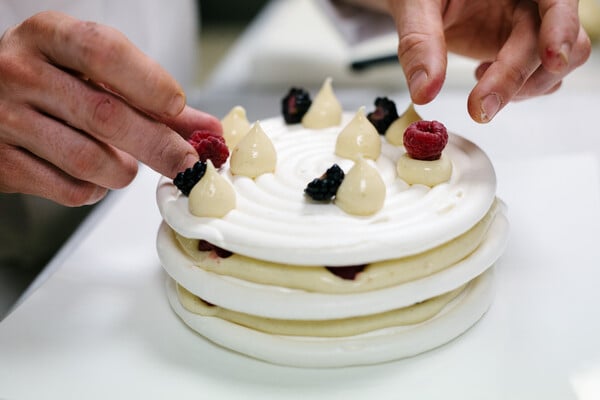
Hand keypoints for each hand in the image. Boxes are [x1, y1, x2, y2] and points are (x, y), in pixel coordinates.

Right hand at [0, 11, 221, 205]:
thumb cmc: (53, 80)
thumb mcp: (93, 72)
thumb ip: (151, 97)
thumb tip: (208, 131)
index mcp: (47, 35)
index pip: (104, 51)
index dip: (150, 83)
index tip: (177, 107)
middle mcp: (19, 71)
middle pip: (105, 115)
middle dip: (158, 145)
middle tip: (188, 164)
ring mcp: (3, 118)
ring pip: (88, 160)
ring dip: (122, 171)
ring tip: (123, 164)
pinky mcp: (0, 162)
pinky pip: (69, 189)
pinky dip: (94, 190)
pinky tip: (92, 177)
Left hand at [385, 0, 590, 121]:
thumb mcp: (415, 5)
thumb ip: (419, 42)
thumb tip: (424, 91)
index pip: (558, 0)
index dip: (563, 29)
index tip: (551, 59)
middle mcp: (531, 1)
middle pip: (564, 42)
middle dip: (522, 79)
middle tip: (480, 108)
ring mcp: (527, 26)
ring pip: (556, 67)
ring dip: (522, 89)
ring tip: (478, 80)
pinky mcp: (517, 49)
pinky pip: (536, 78)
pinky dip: (513, 91)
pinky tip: (481, 75)